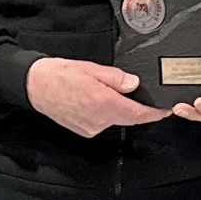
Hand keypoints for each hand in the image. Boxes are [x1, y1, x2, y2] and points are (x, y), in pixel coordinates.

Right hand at [26, 57, 166, 137]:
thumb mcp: (92, 68)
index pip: (138, 114)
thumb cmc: (60, 74)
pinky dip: (107, 113)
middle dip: (139, 110)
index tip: (165, 110)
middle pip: (129, 118)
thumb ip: (116, 78)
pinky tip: (97, 99)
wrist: (35, 86)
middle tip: (145, 97)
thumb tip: (135, 84)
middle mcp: (99, 120)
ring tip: (109, 91)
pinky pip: (103, 122)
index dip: (155, 113)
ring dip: (120, 109)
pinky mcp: (84, 130)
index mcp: (104, 103)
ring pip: (115, 119)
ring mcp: (91, 128)